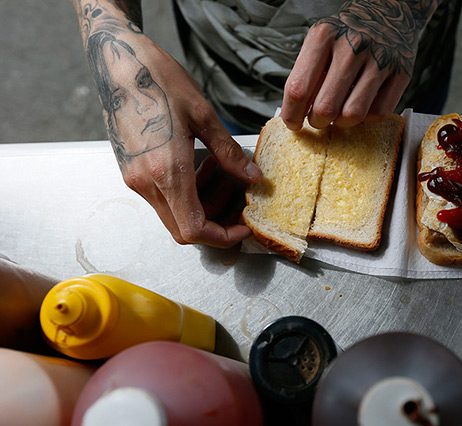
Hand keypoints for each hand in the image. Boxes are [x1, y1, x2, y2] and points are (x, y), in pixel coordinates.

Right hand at [76, 1, 260, 247]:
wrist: (118, 62)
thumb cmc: (158, 81)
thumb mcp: (204, 115)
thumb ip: (229, 153)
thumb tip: (253, 178)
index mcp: (166, 172)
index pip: (193, 229)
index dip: (222, 237)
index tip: (242, 228)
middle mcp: (146, 182)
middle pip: (183, 229)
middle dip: (216, 224)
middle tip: (238, 203)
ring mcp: (135, 178)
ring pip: (174, 213)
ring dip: (203, 204)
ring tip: (224, 174)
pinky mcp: (131, 170)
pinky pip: (163, 196)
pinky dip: (187, 192)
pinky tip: (202, 166)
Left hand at [281, 0, 436, 130]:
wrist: (388, 11)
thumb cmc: (348, 32)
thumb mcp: (320, 40)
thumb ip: (307, 72)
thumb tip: (297, 112)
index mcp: (324, 36)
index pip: (299, 88)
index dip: (292, 114)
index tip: (293, 123)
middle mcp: (353, 46)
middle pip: (325, 107)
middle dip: (317, 122)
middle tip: (318, 119)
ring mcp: (380, 60)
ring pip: (353, 114)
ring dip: (341, 123)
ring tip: (339, 115)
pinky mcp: (401, 73)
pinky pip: (379, 113)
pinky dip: (367, 118)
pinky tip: (361, 106)